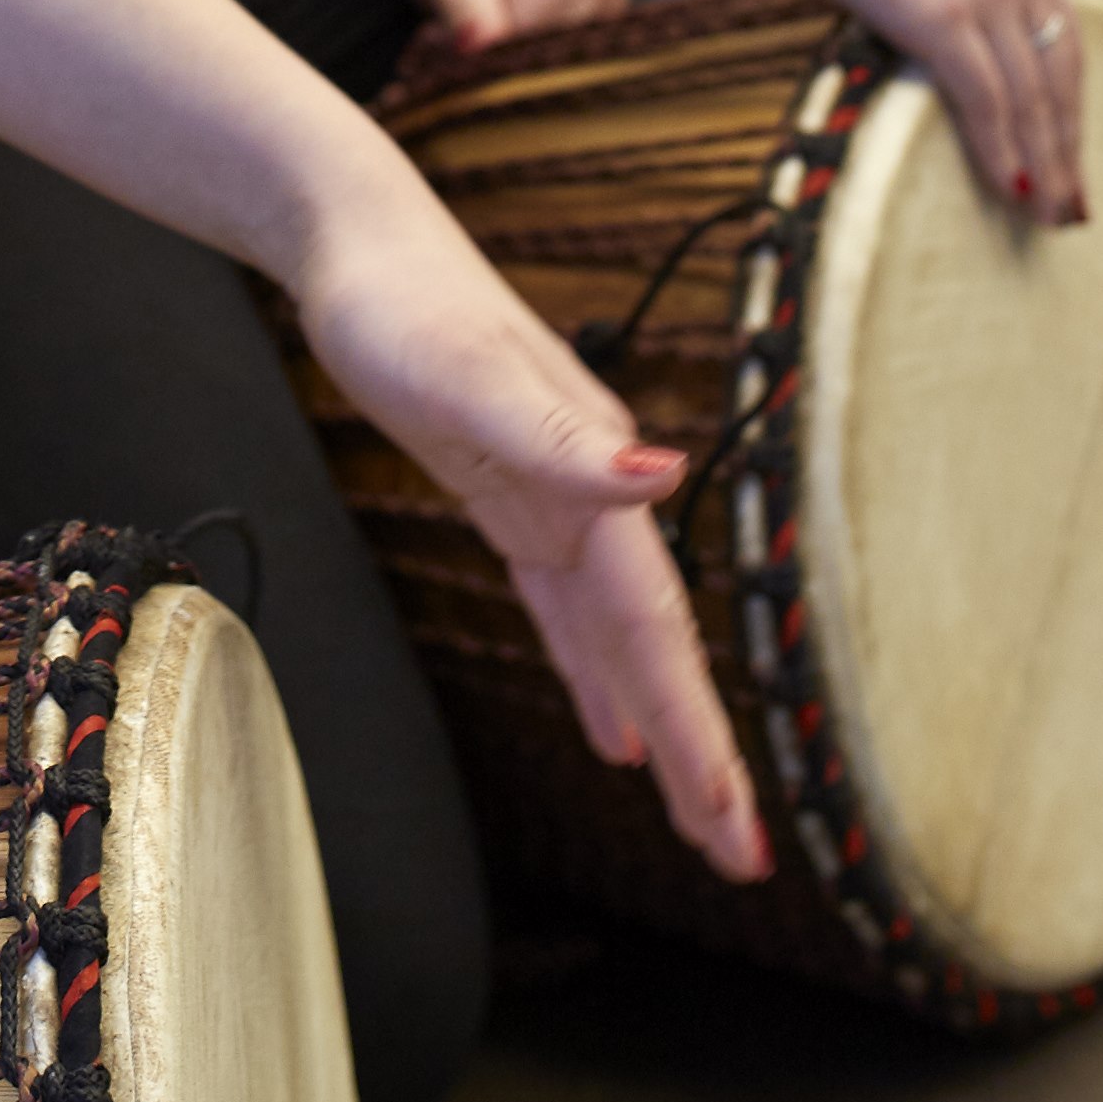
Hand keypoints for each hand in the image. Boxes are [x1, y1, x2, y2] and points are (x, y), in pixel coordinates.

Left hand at [282, 172, 764, 882]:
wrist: (359, 245)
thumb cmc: (405, 305)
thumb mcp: (472, 377)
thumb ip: (568, 441)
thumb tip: (667, 476)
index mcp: (596, 486)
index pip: (659, 637)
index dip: (700, 733)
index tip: (737, 823)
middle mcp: (593, 502)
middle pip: (657, 653)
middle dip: (702, 757)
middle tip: (742, 856)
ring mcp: (556, 503)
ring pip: (621, 644)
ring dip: (663, 728)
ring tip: (699, 814)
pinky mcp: (512, 500)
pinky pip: (568, 615)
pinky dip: (597, 678)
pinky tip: (615, 734)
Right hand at [751, 0, 1100, 224]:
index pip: (1067, 34)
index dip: (1073, 100)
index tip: (1075, 149)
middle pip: (1062, 74)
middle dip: (1069, 146)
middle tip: (1075, 206)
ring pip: (1032, 97)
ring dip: (1044, 164)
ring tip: (1048, 214)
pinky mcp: (943, 15)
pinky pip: (987, 101)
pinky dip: (1003, 152)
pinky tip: (1010, 188)